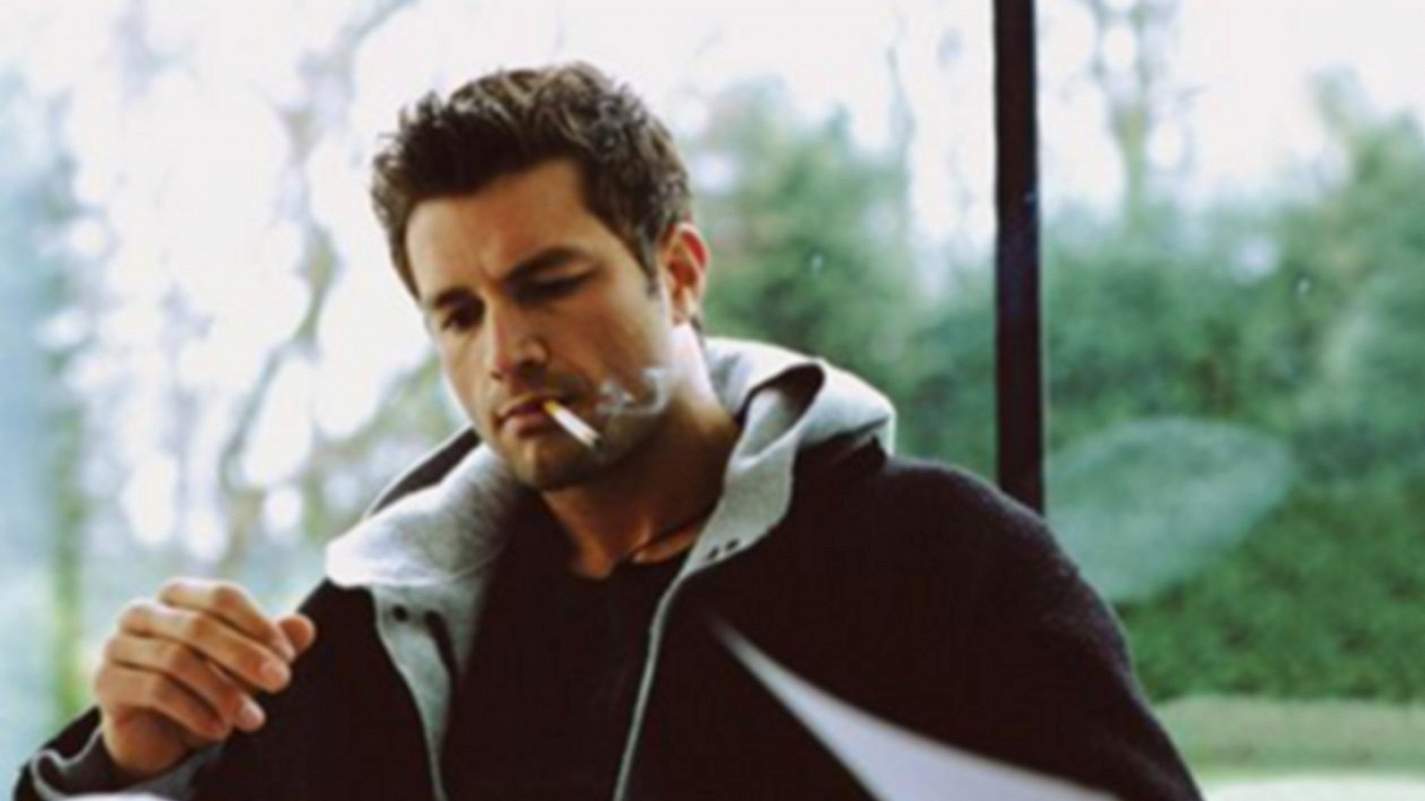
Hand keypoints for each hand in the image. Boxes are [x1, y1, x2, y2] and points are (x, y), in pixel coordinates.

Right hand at [93, 578, 317, 781]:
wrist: (158, 735)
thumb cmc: (205, 688)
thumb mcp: (244, 668)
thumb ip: (272, 646)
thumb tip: (306, 626)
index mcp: (178, 595)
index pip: (222, 596)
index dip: (259, 624)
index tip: (289, 657)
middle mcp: (143, 612)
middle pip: (199, 625)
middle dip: (246, 656)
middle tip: (282, 682)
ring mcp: (118, 644)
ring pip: (177, 660)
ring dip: (222, 691)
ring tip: (252, 718)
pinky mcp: (106, 681)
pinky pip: (155, 689)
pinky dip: (194, 711)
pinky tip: (219, 730)